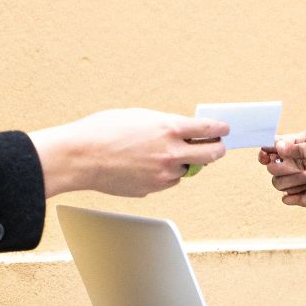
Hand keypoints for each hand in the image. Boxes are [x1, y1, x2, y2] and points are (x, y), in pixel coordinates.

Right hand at [29, 108, 230, 197]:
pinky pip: (168, 181)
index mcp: (170, 128)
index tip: (225, 129)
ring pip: (187, 169)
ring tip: (157, 152)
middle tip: (215, 146)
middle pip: (212, 155)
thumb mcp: (140, 116)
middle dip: (217, 149)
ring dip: (182, 162)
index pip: (209, 129)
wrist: (80, 156)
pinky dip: (165, 174)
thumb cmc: (105, 130)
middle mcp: (171, 153)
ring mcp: (164, 174)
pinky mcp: (153, 189)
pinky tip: (145, 164)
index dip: (221, 128)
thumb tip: (184, 131)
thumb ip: (166, 124)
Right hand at [259, 130, 305, 219]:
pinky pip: (285, 198)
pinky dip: (294, 194)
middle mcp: (293, 163)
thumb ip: (302, 147)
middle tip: (299, 166)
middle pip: (271, 166)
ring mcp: (296, 180)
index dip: (266, 149)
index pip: (273, 145)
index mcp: (297, 146)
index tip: (267, 154)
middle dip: (283, 167)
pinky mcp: (300, 196)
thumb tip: (279, 146)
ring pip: (276, 182)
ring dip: (294, 180)